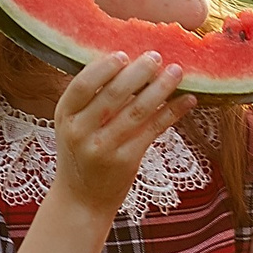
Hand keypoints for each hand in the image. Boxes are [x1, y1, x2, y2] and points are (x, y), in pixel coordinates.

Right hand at [52, 52, 194, 214]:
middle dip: (139, 72)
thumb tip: (131, 62)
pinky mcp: (126, 161)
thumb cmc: (82, 153)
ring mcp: (103, 148)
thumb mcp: (75, 124)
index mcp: (65, 115)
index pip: (82, 85)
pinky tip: (187, 100)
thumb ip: (93, 99)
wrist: (82, 199)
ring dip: (161, 89)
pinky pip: (153, 130)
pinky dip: (171, 112)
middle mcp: (80, 131)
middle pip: (114, 94)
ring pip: (137, 111)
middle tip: (157, 56)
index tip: (124, 54)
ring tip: (177, 72)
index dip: (104, 67)